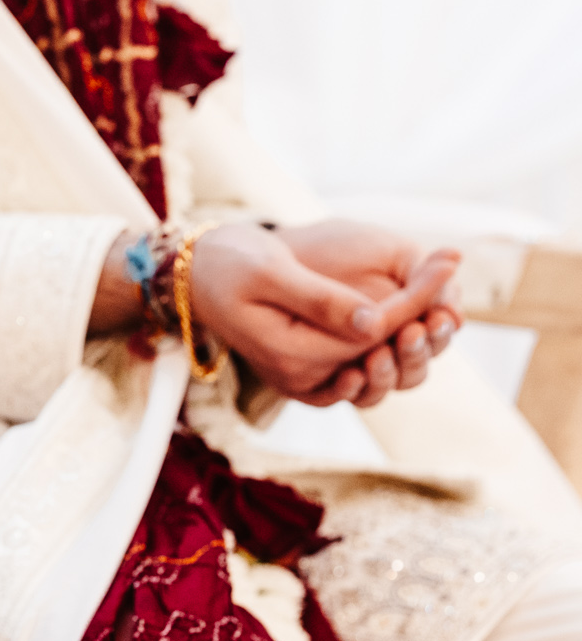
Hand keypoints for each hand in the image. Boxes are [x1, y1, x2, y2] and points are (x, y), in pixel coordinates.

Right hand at [187, 222, 459, 406]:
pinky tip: (400, 333)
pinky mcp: (302, 372)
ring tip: (434, 312)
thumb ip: (322, 301)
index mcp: (292, 353)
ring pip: (375, 372)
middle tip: (449, 290)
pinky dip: (382, 359)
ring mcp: (301, 378)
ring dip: (408, 347)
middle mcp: (300, 376)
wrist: (193, 275)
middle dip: (421, 325)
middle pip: (381, 358)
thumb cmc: (228, 263)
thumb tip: (376, 322)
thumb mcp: (272, 272)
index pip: (374, 333)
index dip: (417, 297)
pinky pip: (354, 377)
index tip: (448, 262)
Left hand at [277, 220, 463, 403]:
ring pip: (387, 385)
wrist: (274, 256)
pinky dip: (352, 390)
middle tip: (410, 333)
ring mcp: (357, 362)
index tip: (437, 318)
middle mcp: (387, 344)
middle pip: (417, 366)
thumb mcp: (385, 252)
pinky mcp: (325, 377)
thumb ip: (421, 277)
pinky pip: (345, 396)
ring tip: (378, 354)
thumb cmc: (334, 247)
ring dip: (389, 374)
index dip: (440, 329)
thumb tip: (455, 313)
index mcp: (410, 314)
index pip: (437, 334)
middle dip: (417, 353)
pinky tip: (350, 375)